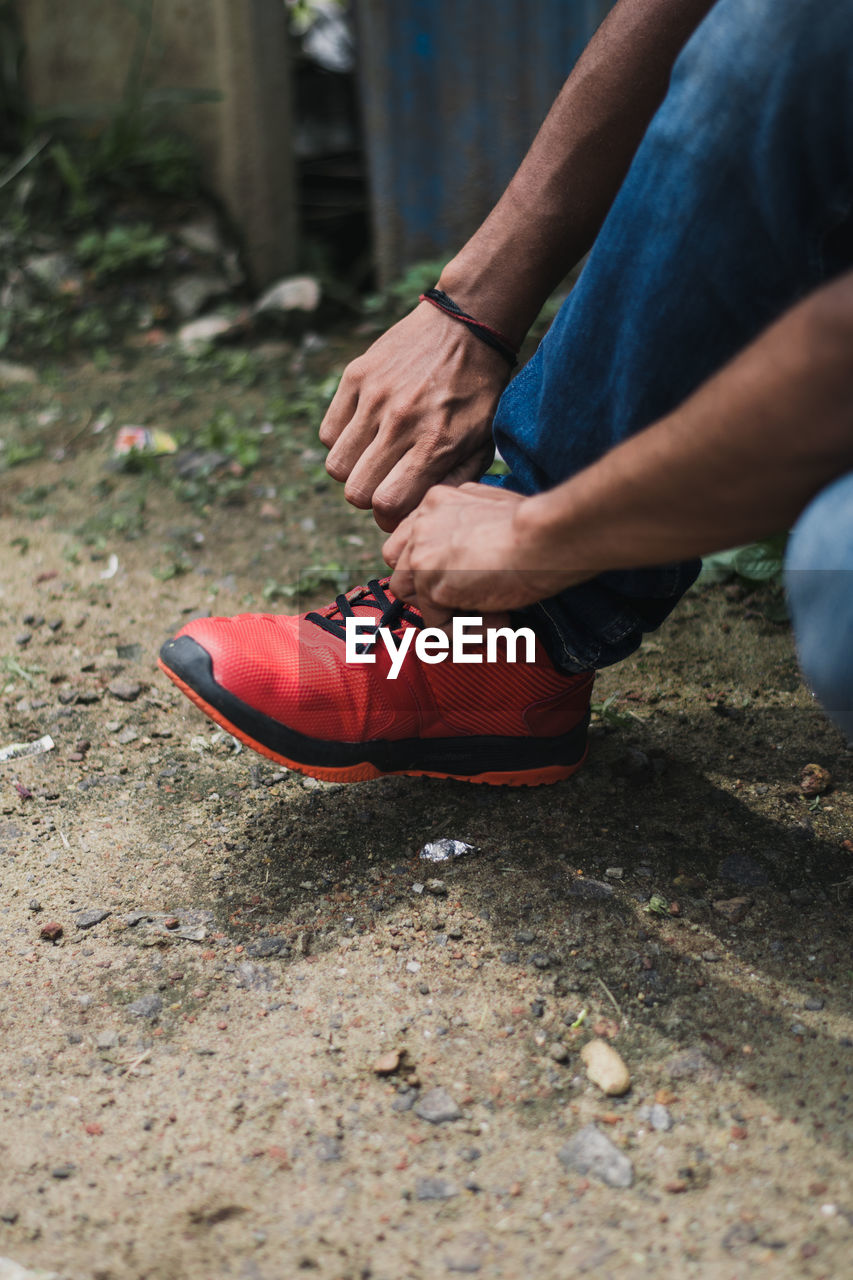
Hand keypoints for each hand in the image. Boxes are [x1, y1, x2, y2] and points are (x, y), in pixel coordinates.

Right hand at [319, 302, 509, 531]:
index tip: (396, 508)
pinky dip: (342, 440)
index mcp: (435, 443)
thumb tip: (414, 514)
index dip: (388, 516)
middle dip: (369, 496)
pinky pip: (328, 432)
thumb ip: (451, 482)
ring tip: (374, 456)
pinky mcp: (356, 376)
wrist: (467, 326)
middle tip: (385, 481)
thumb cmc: (478, 393)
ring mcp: (374, 397)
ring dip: (353, 469)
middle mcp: (401, 422)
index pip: (387, 505)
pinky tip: (365, 431)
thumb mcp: (481, 443)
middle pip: (356, 490)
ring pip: (337, 465)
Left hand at [382, 482, 580, 625]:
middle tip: (470, 605)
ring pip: (413, 599)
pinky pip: (437, 627)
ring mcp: (422, 555)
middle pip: (403, 570)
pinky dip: (467, 635)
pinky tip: (501, 622)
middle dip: (430, 593)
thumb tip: (469, 555)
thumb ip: (471, 525)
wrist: (547, 535)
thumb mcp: (495, 509)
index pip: (409, 541)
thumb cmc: (537, 524)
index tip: (460, 583)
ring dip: (448, 616)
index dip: (430, 568)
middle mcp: (421, 525)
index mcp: (435, 501)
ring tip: (491, 617)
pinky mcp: (432, 586)